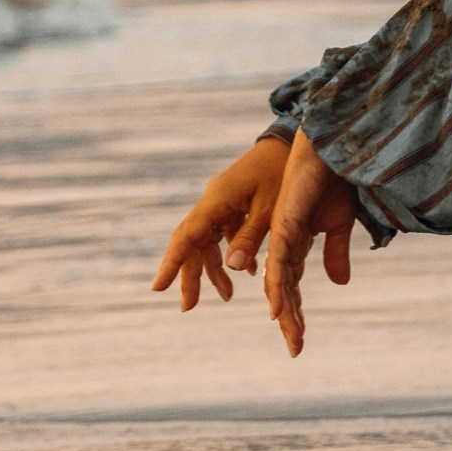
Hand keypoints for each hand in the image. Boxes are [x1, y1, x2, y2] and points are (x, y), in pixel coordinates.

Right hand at [152, 136, 291, 309]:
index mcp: (217, 201)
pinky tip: (247, 272)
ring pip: (209, 240)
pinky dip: (233, 253)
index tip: (157, 288)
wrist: (294, 142)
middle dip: (191, 276)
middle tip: (189, 307)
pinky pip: (225, 232)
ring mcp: (223, 202)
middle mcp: (214, 202)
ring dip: (216, 268)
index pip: (187, 237)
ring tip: (228, 295)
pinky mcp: (235, 203)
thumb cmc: (284, 173)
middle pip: (193, 243)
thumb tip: (232, 268)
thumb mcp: (271, 209)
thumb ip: (251, 236)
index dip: (172, 264)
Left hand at [262, 133, 359, 356]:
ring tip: (290, 333)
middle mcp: (284, 242)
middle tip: (296, 350)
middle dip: (291, 320)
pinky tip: (278, 307)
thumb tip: (339, 283)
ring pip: (279, 279)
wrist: (330, 145)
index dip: (295, 314)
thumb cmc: (332, 176)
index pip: (292, 287)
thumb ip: (336, 252)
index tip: (298, 343)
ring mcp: (283, 232)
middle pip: (284, 289)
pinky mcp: (286, 220)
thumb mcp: (339, 222)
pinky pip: (281, 258)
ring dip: (285, 308)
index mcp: (294, 243)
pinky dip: (280, 283)